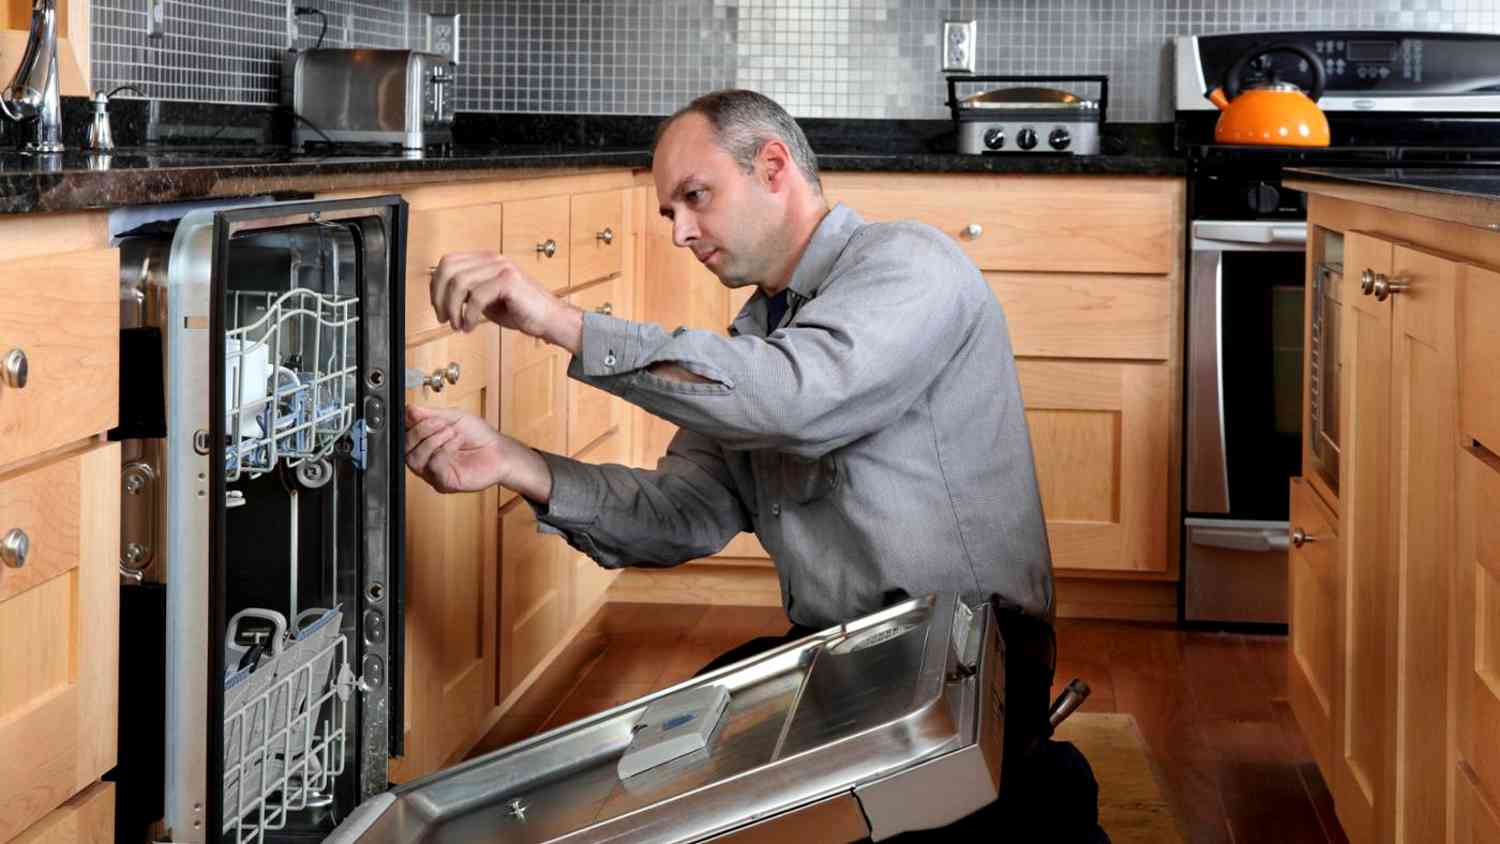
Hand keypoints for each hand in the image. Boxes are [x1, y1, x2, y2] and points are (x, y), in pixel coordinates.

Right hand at [404, 405, 550, 499]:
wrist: (499, 451)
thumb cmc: (479, 436)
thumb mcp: (453, 417)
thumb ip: (430, 414)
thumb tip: (410, 409)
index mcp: (425, 442)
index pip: (404, 434)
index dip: (407, 423)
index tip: (416, 413)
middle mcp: (426, 458)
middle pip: (405, 447)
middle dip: (420, 431)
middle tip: (440, 423)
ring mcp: (433, 472)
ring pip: (414, 459)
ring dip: (431, 440)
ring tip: (451, 432)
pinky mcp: (443, 482)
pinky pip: (432, 467)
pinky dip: (443, 451)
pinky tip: (456, 442)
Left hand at [430, 251, 582, 353]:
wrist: (550, 320)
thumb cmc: (522, 311)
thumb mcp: (487, 299)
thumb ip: (467, 293)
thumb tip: (441, 296)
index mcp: (486, 260)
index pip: (449, 262)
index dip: (436, 285)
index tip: (437, 306)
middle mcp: (493, 259)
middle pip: (449, 269)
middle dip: (440, 296)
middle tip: (443, 317)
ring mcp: (501, 268)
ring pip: (460, 283)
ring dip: (453, 308)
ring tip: (458, 325)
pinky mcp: (508, 281)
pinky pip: (477, 297)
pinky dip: (468, 316)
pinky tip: (470, 326)